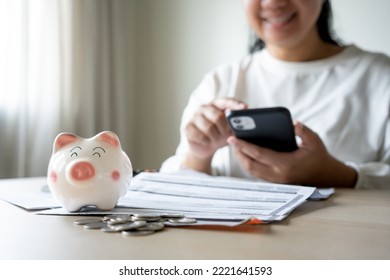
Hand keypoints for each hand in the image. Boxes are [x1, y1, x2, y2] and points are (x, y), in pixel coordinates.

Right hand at [183, 98, 246, 172]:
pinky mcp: (187, 127)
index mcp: (215, 104)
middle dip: (224, 129)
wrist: (205, 147)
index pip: (226, 101)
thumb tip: (244, 122)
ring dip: (215, 137)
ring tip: (216, 140)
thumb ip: (236, 123)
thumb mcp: (230, 130)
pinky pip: (200, 136)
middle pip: (218, 116)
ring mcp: (194, 117)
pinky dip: (207, 142)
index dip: (236, 104)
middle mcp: (204, 108)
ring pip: (209, 128)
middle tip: (226, 135)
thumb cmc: (220, 135)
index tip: (245, 108)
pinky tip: (208, 142)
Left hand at [227, 122, 356, 187]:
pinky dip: (248, 163)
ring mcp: (275, 180)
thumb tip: (293, 123)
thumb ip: (304, 132)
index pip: (259, 154)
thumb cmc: (319, 157)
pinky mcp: (274, 181)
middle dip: (238, 152)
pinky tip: (245, 153)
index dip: (244, 146)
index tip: (232, 138)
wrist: (325, 176)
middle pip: (250, 165)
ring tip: (235, 145)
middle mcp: (277, 174)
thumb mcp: (315, 141)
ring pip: (251, 171)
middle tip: (231, 140)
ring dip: (241, 159)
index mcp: (286, 164)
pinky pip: (256, 173)